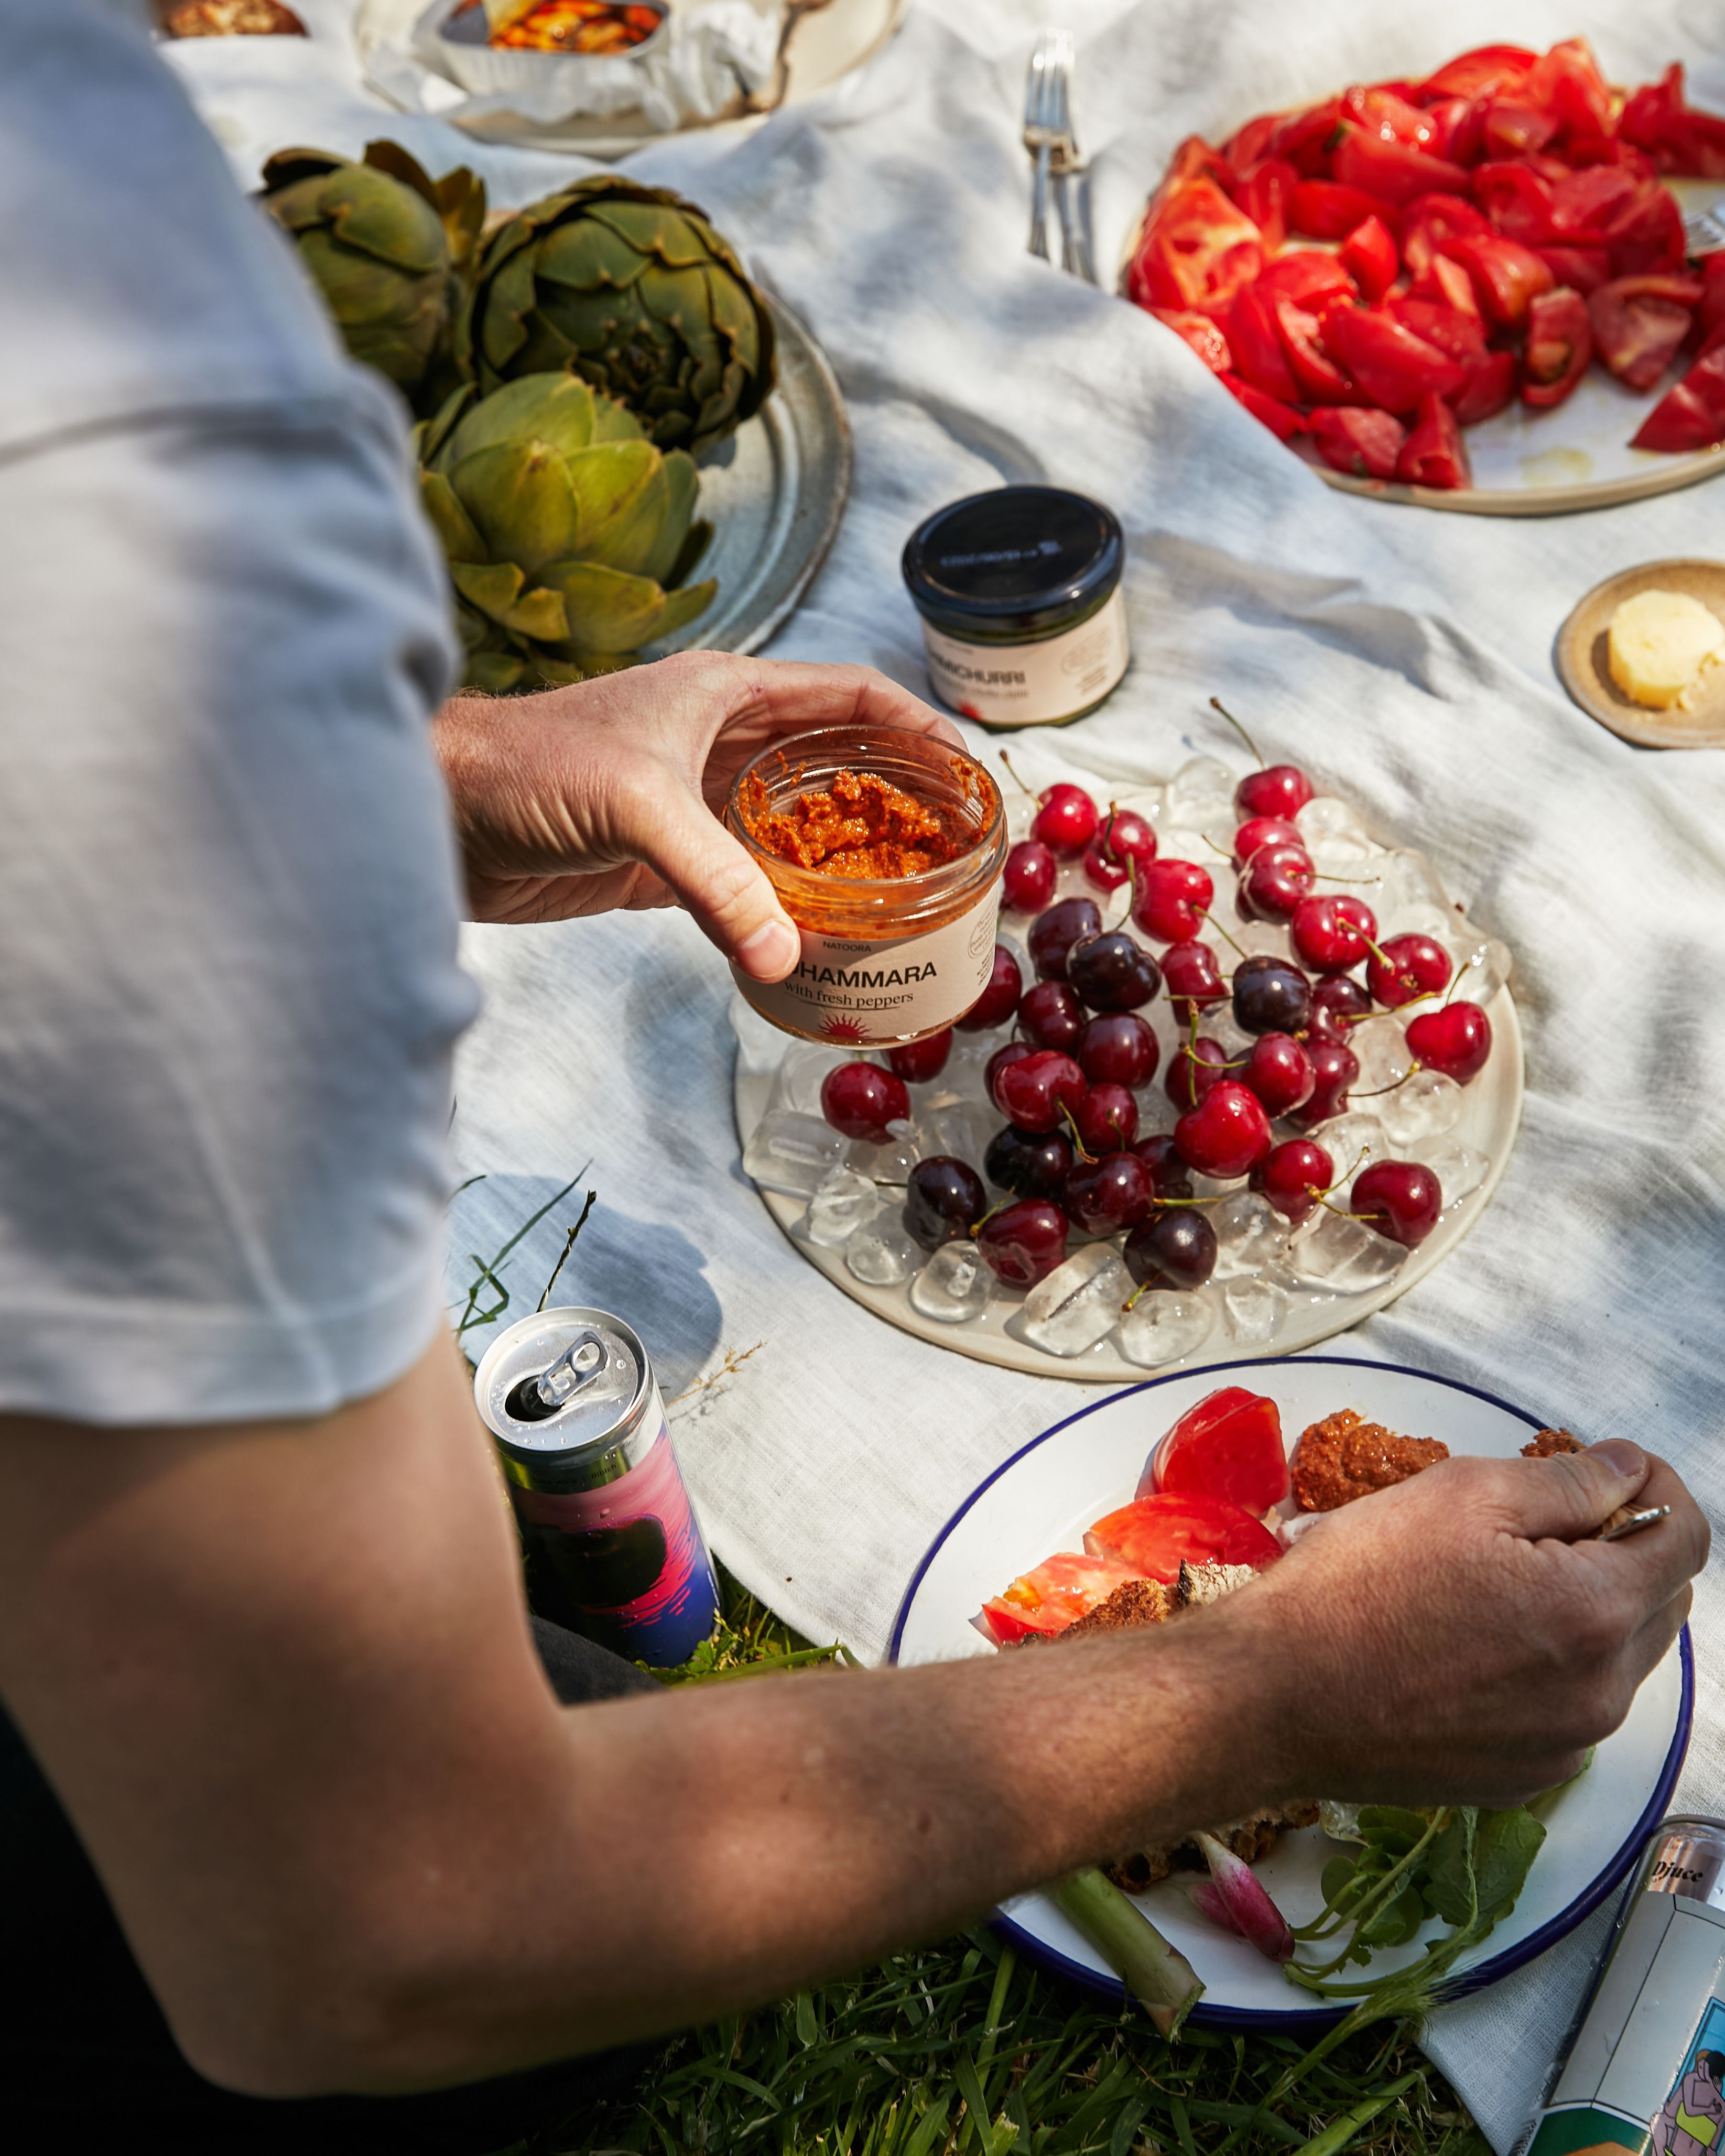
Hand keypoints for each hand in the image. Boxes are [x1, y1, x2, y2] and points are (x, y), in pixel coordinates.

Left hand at [432, 652, 962, 980]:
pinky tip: (819, 943)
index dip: (915, 725)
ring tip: (904, 903)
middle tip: (952, 852)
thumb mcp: (636, 807)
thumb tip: (786, 957)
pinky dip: (784, 913)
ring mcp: (694, 807)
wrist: (437, 814)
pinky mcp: (663, 865)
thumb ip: (718, 882)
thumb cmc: (526, 770)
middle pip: (834, 766)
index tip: (967, 772)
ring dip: (843, 864)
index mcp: (727, 695)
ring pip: (793, 832)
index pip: (849, 695)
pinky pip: (746, 889)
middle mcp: (718, 744)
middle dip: (894, 802)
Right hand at [1231, 1440, 1706, 1808]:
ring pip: (1614, 1661)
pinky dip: (1544, 1670)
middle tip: (1541, 1521)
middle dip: (1623, 1550)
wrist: (1273, 1698)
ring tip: (1492, 1584)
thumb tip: (1626, 1471)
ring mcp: (1563, 1746)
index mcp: (1594, 1612)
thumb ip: (1566, 1481)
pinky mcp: (1521, 1779)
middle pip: (1660, 1603)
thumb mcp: (1459, 1493)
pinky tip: (1469, 1644)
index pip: (1685, 1539)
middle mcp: (1599, 1693)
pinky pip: (1565, 1712)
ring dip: (1583, 1612)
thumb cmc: (1355, 1587)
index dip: (1656, 1489)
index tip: (1613, 1469)